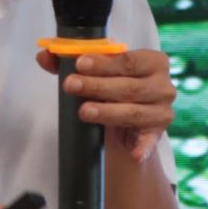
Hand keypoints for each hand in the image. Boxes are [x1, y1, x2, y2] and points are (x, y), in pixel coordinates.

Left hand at [36, 48, 177, 164]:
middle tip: (71, 85)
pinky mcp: (157, 135)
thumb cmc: (114, 87)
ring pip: (134, 112)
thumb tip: (44, 55)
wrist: (129, 120)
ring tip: (84, 111)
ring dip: (108, 112)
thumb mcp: (97, 72)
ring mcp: (162, 111)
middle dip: (97, 86)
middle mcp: (164, 86)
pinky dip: (143, 147)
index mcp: (153, 61)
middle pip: (129, 86)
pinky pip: (150, 141)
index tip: (79, 64)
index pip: (128, 60)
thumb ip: (71, 61)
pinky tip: (134, 153)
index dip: (103, 62)